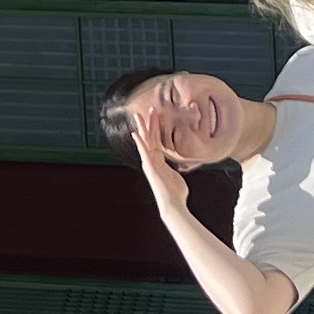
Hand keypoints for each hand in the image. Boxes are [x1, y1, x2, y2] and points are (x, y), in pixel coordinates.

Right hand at [129, 99, 197, 217]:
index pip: (156, 141)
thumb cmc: (176, 193)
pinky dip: (140, 143)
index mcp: (158, 161)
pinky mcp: (150, 167)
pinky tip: (136, 134)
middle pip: (149, 138)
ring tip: (140, 115)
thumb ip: (174, 169)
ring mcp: (150, 163)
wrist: (173, 204)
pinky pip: (144, 152)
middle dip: (149, 123)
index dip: (156, 128)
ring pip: (146, 141)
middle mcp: (152, 160)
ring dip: (144, 128)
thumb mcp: (176, 176)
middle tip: (148, 109)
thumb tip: (178, 166)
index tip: (156, 116)